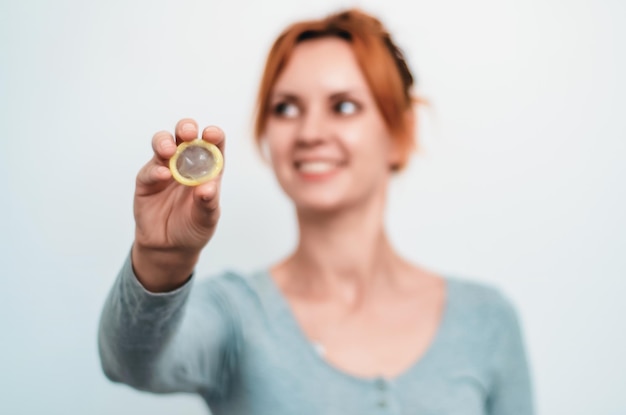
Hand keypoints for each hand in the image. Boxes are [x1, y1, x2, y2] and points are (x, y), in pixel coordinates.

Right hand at [131, 119, 224, 290]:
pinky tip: (163, 175)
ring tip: (169, 151)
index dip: (213, 135)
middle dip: (186, 128)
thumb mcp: (207, 218)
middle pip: (185, 136)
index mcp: (208, 168)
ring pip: (163, 144)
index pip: (213, 144)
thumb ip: (208, 203)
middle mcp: (187, 164)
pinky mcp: (147, 180)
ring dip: (165, 142)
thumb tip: (207, 188)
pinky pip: (150, 169)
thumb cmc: (194, 228)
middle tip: (188, 133)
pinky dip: (156, 169)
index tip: (212, 134)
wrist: (170, 247)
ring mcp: (166, 169)